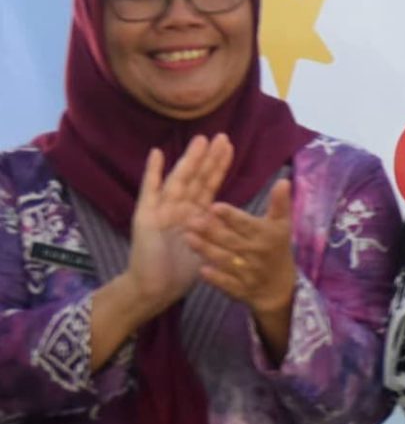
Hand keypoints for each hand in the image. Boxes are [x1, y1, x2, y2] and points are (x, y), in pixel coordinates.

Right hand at [127, 134, 230, 313]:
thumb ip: (219, 230)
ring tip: (200, 140)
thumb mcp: (210, 247)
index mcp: (195, 213)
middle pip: (196, 177)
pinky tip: (157, 153)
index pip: (209, 184)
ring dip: (189, 160)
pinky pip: (150, 190)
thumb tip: (240, 220)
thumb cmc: (182, 271)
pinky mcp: (146, 216)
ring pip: (178, 179)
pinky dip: (152, 172)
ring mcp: (162, 209)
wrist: (155, 288)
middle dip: (208, 157)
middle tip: (221, 135)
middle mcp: (179, 207)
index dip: (219, 166)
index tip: (229, 146)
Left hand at [191, 176, 297, 324]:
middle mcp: (258, 254)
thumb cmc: (277, 249)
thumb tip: (283, 180)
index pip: (247, 224)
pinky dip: (216, 278)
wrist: (280, 288)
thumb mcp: (282, 226)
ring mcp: (249, 273)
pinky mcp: (241, 289)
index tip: (214, 206)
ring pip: (225, 260)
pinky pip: (228, 283)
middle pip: (232, 240)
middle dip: (211, 231)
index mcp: (269, 235)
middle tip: (190, 220)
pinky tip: (202, 270)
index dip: (231, 216)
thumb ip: (280, 203)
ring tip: (187, 238)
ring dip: (207, 250)